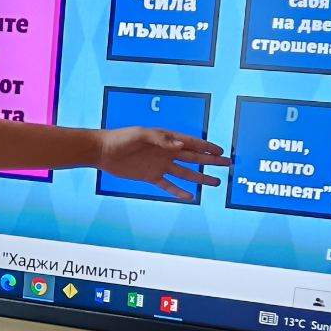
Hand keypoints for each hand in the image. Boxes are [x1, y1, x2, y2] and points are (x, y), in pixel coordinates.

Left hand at [99, 127, 230, 200]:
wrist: (103, 151)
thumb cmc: (121, 138)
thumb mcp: (140, 134)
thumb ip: (161, 139)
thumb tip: (180, 145)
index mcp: (166, 139)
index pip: (191, 143)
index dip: (207, 147)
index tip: (221, 151)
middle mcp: (166, 152)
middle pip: (194, 158)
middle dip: (211, 161)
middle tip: (227, 164)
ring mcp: (160, 165)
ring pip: (186, 173)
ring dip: (201, 177)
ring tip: (216, 182)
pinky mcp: (151, 177)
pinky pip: (168, 185)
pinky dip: (179, 191)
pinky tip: (191, 196)